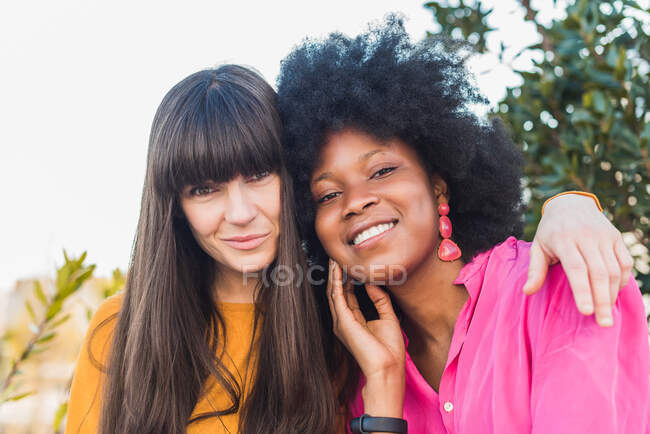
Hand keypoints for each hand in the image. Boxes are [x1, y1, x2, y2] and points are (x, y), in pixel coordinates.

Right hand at [327, 259, 404, 416]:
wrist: (388, 367)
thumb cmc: (390, 349)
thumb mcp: (388, 317)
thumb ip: (380, 299)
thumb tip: (371, 282)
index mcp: (355, 322)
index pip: (348, 296)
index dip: (348, 279)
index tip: (350, 264)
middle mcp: (344, 322)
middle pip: (338, 292)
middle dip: (338, 274)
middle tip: (338, 256)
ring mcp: (341, 322)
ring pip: (334, 292)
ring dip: (334, 274)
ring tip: (335, 258)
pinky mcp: (342, 321)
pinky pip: (336, 296)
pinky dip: (336, 281)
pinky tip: (338, 269)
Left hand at [523, 194, 633, 326]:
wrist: (570, 204)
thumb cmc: (550, 231)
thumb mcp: (538, 247)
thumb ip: (535, 270)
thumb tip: (527, 292)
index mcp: (563, 239)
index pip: (576, 268)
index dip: (582, 291)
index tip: (586, 312)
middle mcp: (586, 237)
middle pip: (599, 272)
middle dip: (602, 300)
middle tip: (603, 323)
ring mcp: (604, 236)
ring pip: (614, 269)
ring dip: (612, 293)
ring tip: (607, 314)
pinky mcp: (616, 237)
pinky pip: (625, 261)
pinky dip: (623, 279)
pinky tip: (615, 292)